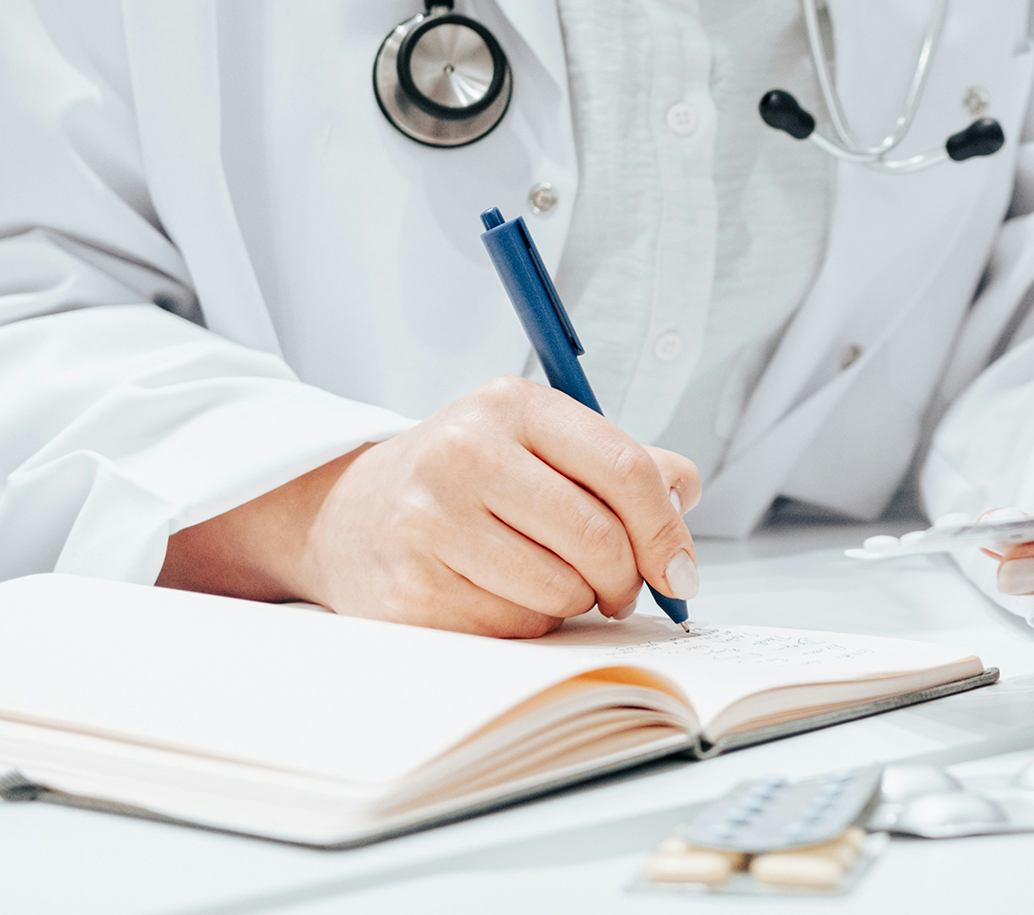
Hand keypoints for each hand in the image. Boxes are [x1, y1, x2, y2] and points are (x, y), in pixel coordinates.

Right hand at [160, 376, 700, 637]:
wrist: (348, 514)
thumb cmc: (463, 480)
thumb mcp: (537, 444)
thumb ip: (619, 461)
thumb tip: (685, 489)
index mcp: (510, 405)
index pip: (624, 469)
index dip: (666, 530)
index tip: (680, 569)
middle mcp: (464, 453)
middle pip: (598, 538)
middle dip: (627, 578)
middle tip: (621, 589)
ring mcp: (431, 522)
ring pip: (561, 590)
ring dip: (576, 603)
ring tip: (552, 583)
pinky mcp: (412, 588)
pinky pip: (515, 627)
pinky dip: (529, 623)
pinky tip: (503, 595)